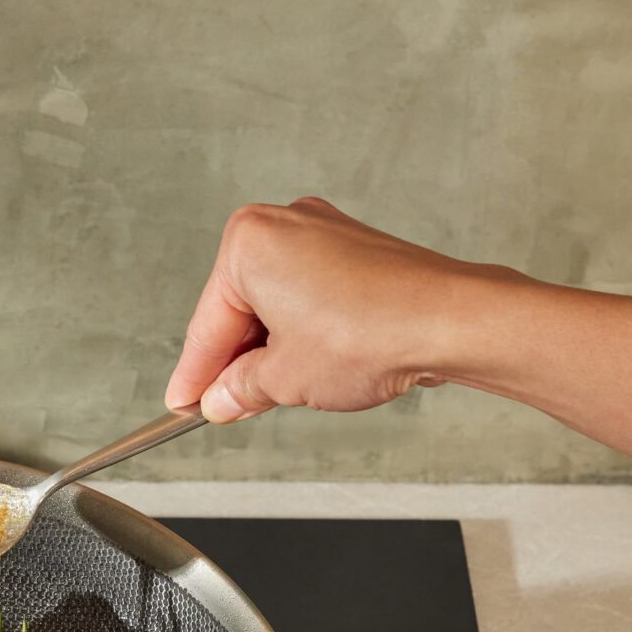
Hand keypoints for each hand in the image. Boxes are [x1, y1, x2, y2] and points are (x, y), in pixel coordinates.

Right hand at [163, 198, 516, 423]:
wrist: (447, 322)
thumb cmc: (368, 333)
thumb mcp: (283, 378)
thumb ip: (240, 389)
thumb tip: (222, 398)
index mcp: (248, 242)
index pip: (208, 324)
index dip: (194, 376)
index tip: (183, 403)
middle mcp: (284, 224)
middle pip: (240, 308)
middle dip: (235, 361)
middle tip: (227, 408)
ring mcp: (325, 233)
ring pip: (277, 303)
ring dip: (271, 349)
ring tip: (273, 395)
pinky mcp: (358, 250)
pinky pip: (311, 295)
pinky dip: (303, 331)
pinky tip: (307, 368)